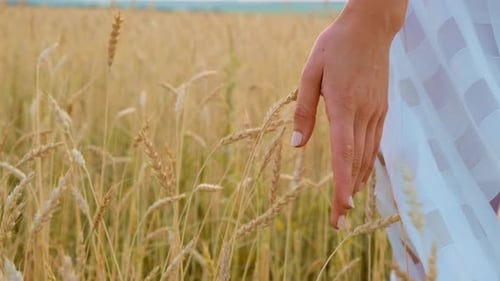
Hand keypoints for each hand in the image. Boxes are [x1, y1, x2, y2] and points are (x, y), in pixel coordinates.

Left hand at [291, 9, 398, 228]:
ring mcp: (376, 112)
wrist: (370, 29)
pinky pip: (374, 142)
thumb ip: (304, 111)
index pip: (343, 152)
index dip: (342, 182)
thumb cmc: (335, 48)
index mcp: (343, 106)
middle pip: (356, 161)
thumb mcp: (311, 73)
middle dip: (347, 193)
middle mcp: (363, 114)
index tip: (341, 207)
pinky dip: (366, 163)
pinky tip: (361, 175)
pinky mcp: (381, 108)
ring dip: (358, 182)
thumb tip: (296, 146)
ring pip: (367, 155)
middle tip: (338, 221)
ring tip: (348, 205)